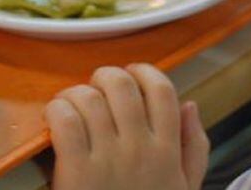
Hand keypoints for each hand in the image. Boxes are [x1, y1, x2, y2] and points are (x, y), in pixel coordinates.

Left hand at [44, 64, 209, 189]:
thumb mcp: (185, 189)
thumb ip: (194, 147)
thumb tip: (190, 104)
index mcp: (168, 151)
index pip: (162, 90)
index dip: (143, 72)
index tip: (131, 75)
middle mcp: (140, 149)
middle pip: (122, 85)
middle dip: (104, 77)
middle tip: (95, 89)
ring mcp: (108, 160)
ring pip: (89, 98)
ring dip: (76, 93)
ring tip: (70, 104)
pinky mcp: (76, 173)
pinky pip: (65, 121)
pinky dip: (57, 110)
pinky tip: (55, 119)